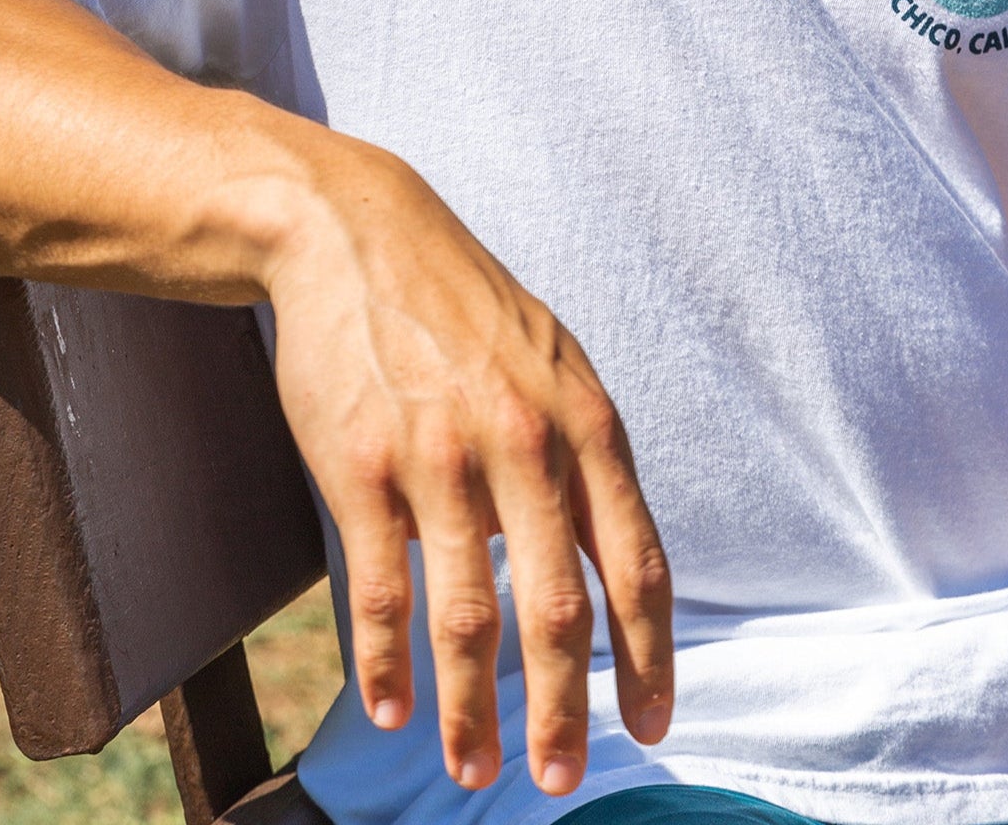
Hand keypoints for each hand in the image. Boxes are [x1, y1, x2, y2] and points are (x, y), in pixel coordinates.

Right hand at [253, 116, 673, 797]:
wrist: (358, 236)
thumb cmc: (461, 308)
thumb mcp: (552, 364)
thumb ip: (581, 459)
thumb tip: (599, 566)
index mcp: (585, 423)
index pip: (638, 566)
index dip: (649, 659)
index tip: (649, 726)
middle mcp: (525, 446)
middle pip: (559, 614)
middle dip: (563, 716)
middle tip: (559, 780)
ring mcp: (441, 459)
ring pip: (469, 621)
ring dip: (474, 714)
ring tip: (472, 770)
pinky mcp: (363, 468)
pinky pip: (382, 593)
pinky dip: (387, 667)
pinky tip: (391, 707)